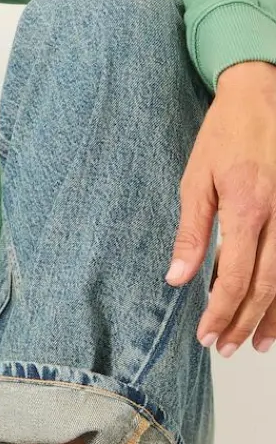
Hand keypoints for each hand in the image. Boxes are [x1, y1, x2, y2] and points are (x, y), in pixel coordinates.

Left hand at [166, 60, 275, 355]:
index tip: (207, 335)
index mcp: (248, 207)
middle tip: (227, 348)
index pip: (236, 276)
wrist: (263, 95)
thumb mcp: (196, 179)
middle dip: (246, 322)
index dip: (221, 311)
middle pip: (268, 285)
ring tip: (259, 344)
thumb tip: (177, 278)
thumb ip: (191, 231)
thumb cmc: (226, 134)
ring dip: (275, 315)